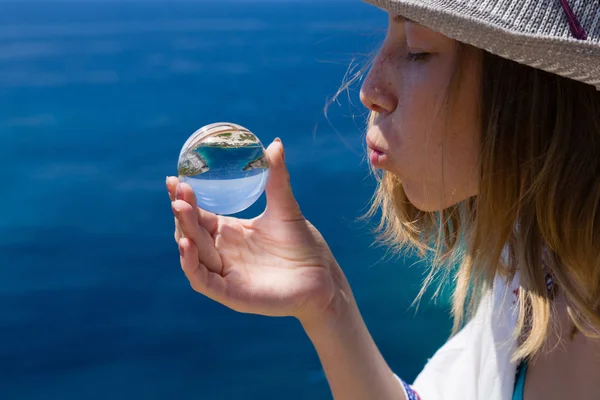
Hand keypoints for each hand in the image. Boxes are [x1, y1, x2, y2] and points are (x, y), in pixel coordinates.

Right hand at [166, 139, 351, 323]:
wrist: (322, 277)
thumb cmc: (303, 245)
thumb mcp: (285, 208)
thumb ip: (277, 177)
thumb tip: (276, 143)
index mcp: (230, 232)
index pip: (199, 214)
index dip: (185, 198)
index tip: (175, 179)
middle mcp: (222, 252)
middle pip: (192, 231)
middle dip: (182, 210)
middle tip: (179, 189)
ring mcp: (224, 273)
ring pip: (194, 252)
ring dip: (184, 231)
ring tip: (180, 208)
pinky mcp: (229, 294)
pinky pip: (202, 280)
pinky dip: (190, 264)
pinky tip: (187, 244)